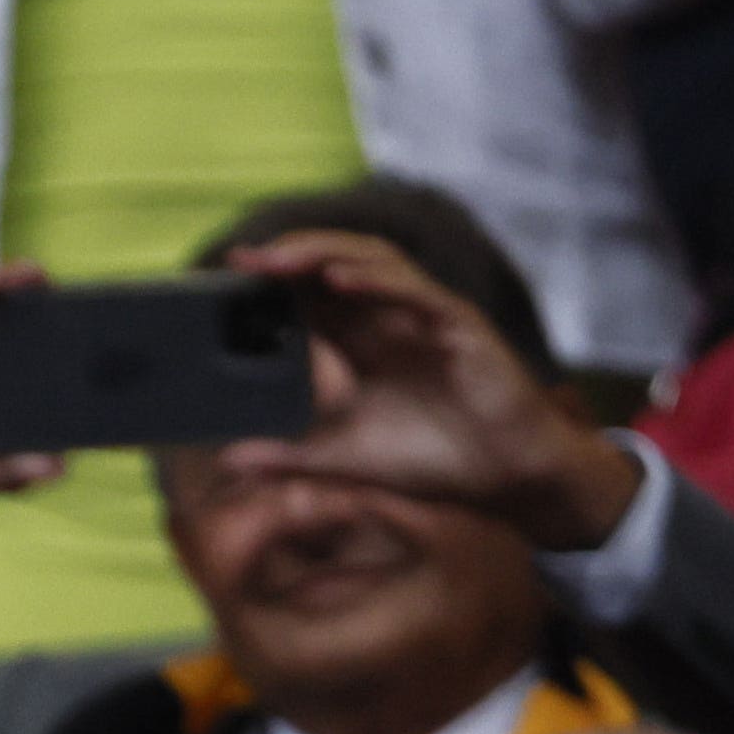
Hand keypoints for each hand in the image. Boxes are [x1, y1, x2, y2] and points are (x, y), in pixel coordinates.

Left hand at [210, 230, 634, 555]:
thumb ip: (289, 455)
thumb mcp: (344, 459)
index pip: (313, 293)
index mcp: (365, 339)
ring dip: (326, 254)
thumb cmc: (433, 461)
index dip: (273, 279)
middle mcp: (393, 317)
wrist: (505, 479)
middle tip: (245, 259)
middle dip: (291, 255)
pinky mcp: (459, 324)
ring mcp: (427, 315)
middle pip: (337, 263)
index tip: (228, 277)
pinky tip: (341, 281)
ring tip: (281, 259)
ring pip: (374, 264)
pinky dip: (378, 281)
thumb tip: (227, 459)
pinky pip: (415, 292)